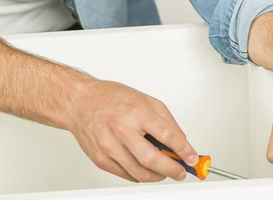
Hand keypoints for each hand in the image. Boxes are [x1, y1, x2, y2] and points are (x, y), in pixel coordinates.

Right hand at [66, 79, 197, 182]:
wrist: (80, 102)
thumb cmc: (110, 98)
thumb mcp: (144, 99)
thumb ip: (165, 121)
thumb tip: (182, 143)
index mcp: (135, 111)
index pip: (167, 135)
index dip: (184, 150)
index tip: (192, 158)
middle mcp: (121, 129)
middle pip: (154, 160)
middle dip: (173, 169)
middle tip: (180, 171)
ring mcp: (110, 146)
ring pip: (141, 173)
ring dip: (158, 175)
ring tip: (164, 170)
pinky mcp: (101, 159)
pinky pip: (127, 175)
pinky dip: (140, 175)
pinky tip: (144, 167)